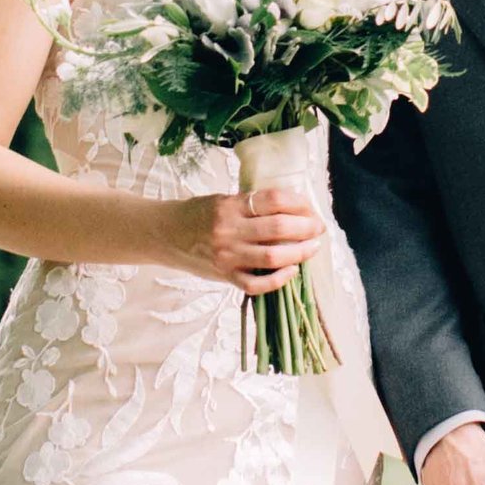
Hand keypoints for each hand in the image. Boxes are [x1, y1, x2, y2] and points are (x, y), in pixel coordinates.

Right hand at [172, 187, 324, 296]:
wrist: (165, 234)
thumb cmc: (197, 214)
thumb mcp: (222, 200)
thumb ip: (251, 205)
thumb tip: (293, 210)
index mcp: (229, 205)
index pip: (274, 200)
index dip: (299, 203)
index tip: (310, 207)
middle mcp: (228, 230)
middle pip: (279, 228)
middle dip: (307, 227)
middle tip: (318, 227)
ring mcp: (227, 256)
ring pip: (274, 256)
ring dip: (300, 252)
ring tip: (313, 247)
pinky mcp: (225, 277)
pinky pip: (257, 284)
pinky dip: (279, 279)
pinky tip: (292, 270)